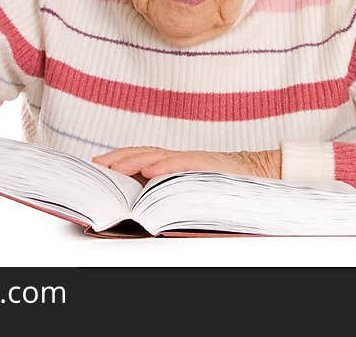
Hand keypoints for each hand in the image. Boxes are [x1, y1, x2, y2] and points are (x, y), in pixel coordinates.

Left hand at [92, 146, 281, 181]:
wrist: (258, 173)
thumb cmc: (223, 183)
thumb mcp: (190, 185)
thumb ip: (168, 186)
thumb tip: (139, 201)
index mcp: (174, 163)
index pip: (142, 156)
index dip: (120, 157)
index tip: (98, 163)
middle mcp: (180, 158)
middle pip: (144, 153)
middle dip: (119, 158)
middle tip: (98, 165)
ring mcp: (192, 159)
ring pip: (158, 156)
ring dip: (134, 161)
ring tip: (114, 167)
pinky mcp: (206, 165)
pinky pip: (182, 164)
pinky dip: (165, 167)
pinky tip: (149, 171)